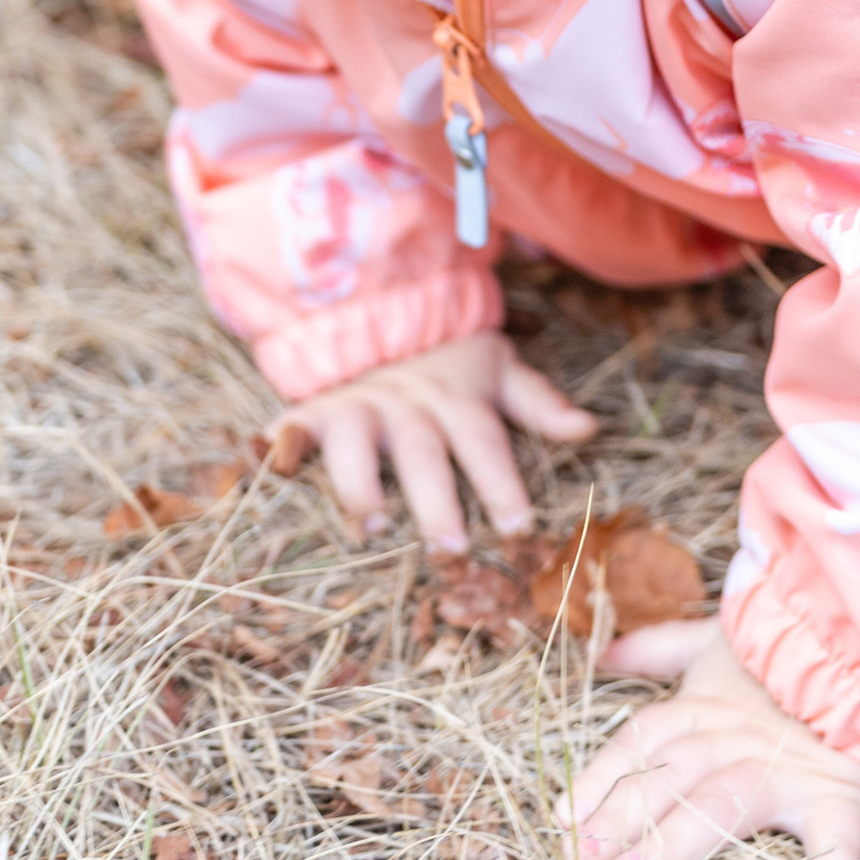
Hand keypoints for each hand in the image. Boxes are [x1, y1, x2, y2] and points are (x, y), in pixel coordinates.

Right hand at [280, 332, 596, 554]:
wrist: (380, 309)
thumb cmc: (450, 363)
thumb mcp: (498, 371)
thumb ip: (538, 402)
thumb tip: (590, 428)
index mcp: (456, 401)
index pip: (484, 443)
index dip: (502, 485)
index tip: (520, 529)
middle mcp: (407, 406)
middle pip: (423, 455)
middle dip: (436, 500)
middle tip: (451, 550)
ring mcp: (357, 408)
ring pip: (355, 446)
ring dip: (361, 484)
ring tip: (371, 527)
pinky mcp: (314, 412)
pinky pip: (292, 428)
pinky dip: (278, 444)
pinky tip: (268, 465)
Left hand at [561, 619, 859, 859]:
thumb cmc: (789, 654)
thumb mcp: (717, 642)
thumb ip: (661, 650)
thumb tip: (605, 653)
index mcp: (702, 709)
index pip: (641, 743)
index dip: (600, 779)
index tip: (562, 821)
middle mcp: (733, 740)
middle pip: (669, 777)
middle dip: (621, 817)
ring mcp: (785, 771)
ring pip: (725, 803)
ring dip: (679, 841)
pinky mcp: (840, 794)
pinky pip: (837, 840)